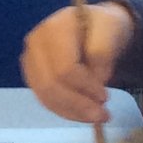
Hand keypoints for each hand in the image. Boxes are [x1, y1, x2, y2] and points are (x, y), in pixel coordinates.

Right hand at [20, 1, 134, 122]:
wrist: (94, 25)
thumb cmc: (104, 27)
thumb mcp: (112, 30)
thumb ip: (103, 52)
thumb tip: (97, 79)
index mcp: (54, 28)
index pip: (64, 67)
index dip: (85, 87)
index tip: (106, 97)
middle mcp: (35, 43)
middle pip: (50, 84)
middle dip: (77, 105)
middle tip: (102, 115)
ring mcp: (30, 59)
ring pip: (45, 95)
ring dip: (71, 111)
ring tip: (94, 116)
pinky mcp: (32, 74)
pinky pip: (44, 99)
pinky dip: (64, 110)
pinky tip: (81, 113)